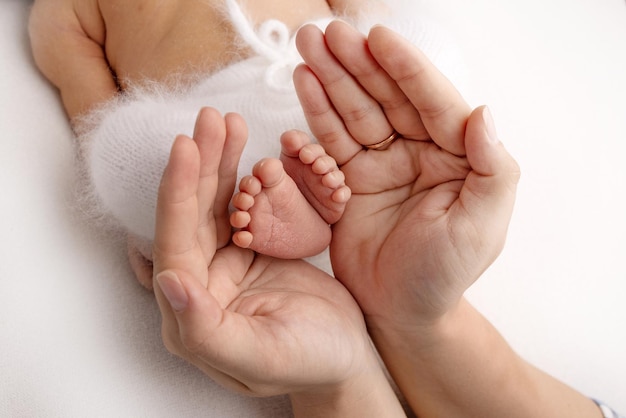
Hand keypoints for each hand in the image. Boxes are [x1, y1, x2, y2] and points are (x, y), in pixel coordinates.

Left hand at [151, 108, 398, 414]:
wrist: (347, 354)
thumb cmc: (310, 362)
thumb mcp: (261, 355)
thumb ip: (206, 330)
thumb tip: (167, 281)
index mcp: (191, 313)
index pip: (175, 244)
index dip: (177, 194)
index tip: (185, 147)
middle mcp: (199, 284)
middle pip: (191, 215)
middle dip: (200, 164)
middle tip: (209, 117)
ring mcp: (224, 264)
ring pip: (213, 204)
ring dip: (217, 161)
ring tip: (226, 120)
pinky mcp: (249, 249)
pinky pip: (238, 205)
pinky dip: (240, 174)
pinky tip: (244, 146)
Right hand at [295, 21, 520, 327]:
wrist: (400, 311)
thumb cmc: (444, 275)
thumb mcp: (481, 227)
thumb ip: (493, 169)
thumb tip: (483, 111)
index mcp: (456, 156)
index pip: (432, 101)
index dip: (405, 68)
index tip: (378, 37)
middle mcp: (417, 151)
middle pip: (386, 97)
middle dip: (357, 64)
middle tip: (326, 33)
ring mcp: (380, 163)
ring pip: (354, 111)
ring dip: (331, 78)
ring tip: (308, 47)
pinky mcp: (348, 179)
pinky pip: (331, 140)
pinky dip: (316, 113)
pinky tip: (304, 84)